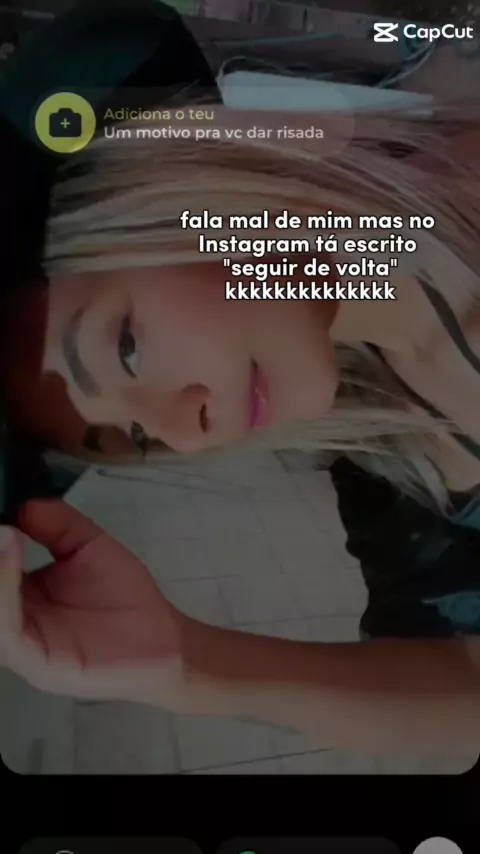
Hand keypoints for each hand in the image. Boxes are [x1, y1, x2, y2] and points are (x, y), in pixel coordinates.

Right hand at [0, 500, 192, 709]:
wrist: (162, 639)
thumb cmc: (123, 595)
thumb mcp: (86, 545)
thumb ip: (55, 523)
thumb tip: (20, 503)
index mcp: (16, 595)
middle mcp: (11, 619)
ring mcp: (19, 644)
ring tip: (3, 531)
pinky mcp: (34, 662)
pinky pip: (6, 628)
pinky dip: (2, 588)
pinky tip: (12, 548)